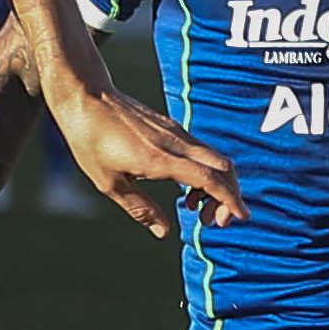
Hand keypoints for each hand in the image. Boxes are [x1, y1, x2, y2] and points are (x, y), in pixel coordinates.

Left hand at [42, 82, 245, 237]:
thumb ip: (140, 208)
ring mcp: (176, 132)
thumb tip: (163, 232)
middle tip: (213, 221)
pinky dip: (204, 172)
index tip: (241, 217)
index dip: (229, 200)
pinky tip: (184, 188)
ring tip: (193, 208)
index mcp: (160, 159)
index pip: (209, 179)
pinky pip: (200, 151)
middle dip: (229, 196)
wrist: (86, 97)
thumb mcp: (109, 183)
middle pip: (222, 167)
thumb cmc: (91, 140)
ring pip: (214, 158)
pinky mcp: (171, 128)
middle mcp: (175, 143)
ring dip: (216, 185)